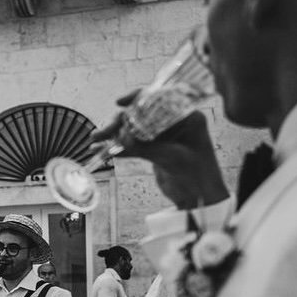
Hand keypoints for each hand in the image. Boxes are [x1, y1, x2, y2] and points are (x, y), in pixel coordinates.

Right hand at [91, 91, 229, 209]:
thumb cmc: (197, 176)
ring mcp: (163, 136)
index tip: (120, 102)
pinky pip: (133, 144)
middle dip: (120, 122)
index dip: (138, 98)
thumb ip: (146, 148)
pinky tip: (101, 150)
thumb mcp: (171, 159)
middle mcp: (175, 123)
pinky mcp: (154, 149)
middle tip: (104, 132)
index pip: (160, 99)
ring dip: (114, 134)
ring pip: (134, 129)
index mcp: (187, 117)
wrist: (200, 198)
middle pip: (141, 115)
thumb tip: (121, 138)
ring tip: (96, 140)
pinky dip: (117, 147)